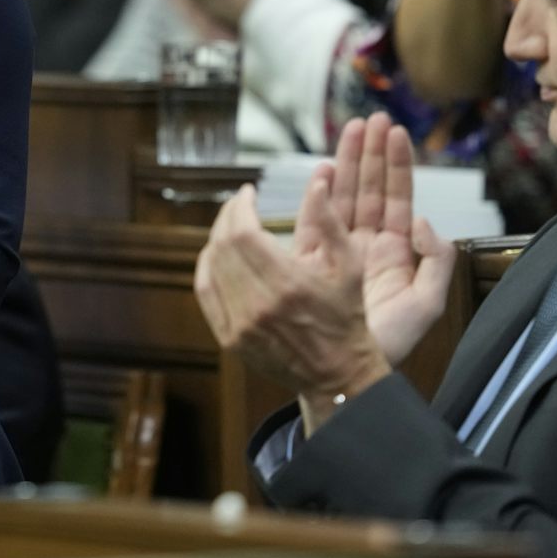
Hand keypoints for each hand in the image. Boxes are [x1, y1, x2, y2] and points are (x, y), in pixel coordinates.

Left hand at [194, 180, 389, 409]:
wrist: (337, 373)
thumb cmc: (346, 316)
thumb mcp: (350, 266)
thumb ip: (331, 223)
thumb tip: (318, 184)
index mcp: (287, 283)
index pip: (243, 232)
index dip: (240, 206)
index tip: (247, 192)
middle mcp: (258, 304)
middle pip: (223, 246)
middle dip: (227, 216)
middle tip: (237, 204)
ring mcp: (240, 324)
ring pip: (210, 267)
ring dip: (216, 239)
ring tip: (229, 225)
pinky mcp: (230, 339)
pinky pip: (205, 293)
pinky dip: (206, 268)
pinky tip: (215, 255)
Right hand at [315, 114, 456, 365]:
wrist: (349, 373)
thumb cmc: (389, 345)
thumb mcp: (428, 303)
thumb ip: (436, 259)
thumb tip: (420, 219)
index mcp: (395, 252)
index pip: (395, 197)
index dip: (396, 165)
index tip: (394, 132)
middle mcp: (366, 246)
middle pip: (368, 188)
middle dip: (369, 153)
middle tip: (370, 118)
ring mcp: (339, 251)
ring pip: (344, 197)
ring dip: (347, 163)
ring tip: (351, 129)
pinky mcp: (315, 260)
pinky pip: (316, 220)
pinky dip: (319, 194)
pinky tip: (323, 170)